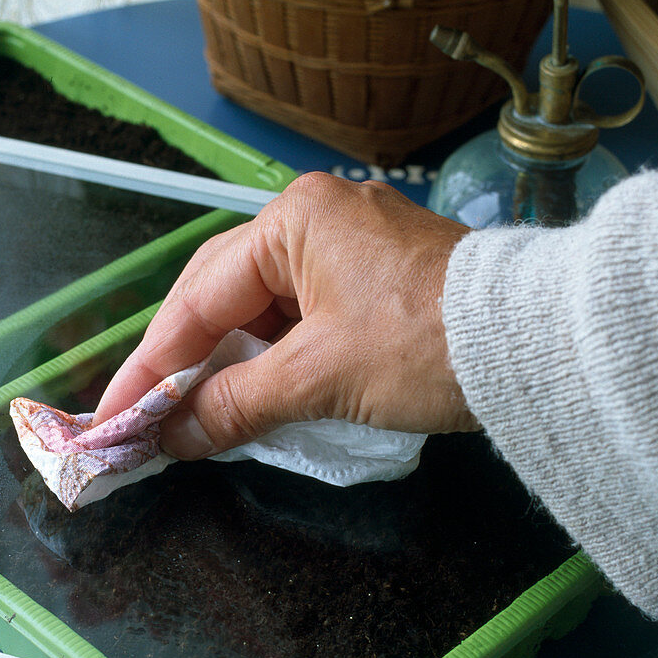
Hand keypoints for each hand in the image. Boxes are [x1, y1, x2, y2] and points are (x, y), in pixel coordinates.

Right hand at [93, 172, 477, 458]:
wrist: (542, 346)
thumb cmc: (424, 344)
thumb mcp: (319, 377)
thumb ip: (236, 404)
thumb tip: (173, 437)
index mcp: (294, 220)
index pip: (199, 298)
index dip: (153, 363)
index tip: (116, 412)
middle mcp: (318, 219)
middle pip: (225, 297)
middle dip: (186, 362)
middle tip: (144, 417)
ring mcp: (351, 246)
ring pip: (265, 310)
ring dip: (231, 364)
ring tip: (194, 415)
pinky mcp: (377, 278)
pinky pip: (304, 317)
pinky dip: (276, 359)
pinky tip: (254, 395)